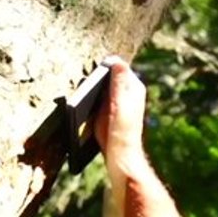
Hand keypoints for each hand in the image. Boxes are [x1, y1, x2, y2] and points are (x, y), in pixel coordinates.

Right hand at [95, 57, 147, 175]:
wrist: (121, 156)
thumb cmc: (120, 132)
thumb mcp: (119, 104)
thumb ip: (119, 82)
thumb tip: (116, 61)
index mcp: (134, 87)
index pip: (118, 66)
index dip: (104, 65)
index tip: (93, 68)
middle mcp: (129, 92)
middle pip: (110, 75)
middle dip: (97, 75)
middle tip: (85, 79)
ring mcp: (120, 101)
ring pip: (103, 86)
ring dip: (93, 86)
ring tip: (83, 90)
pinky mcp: (111, 111)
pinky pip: (99, 97)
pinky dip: (92, 97)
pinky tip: (85, 103)